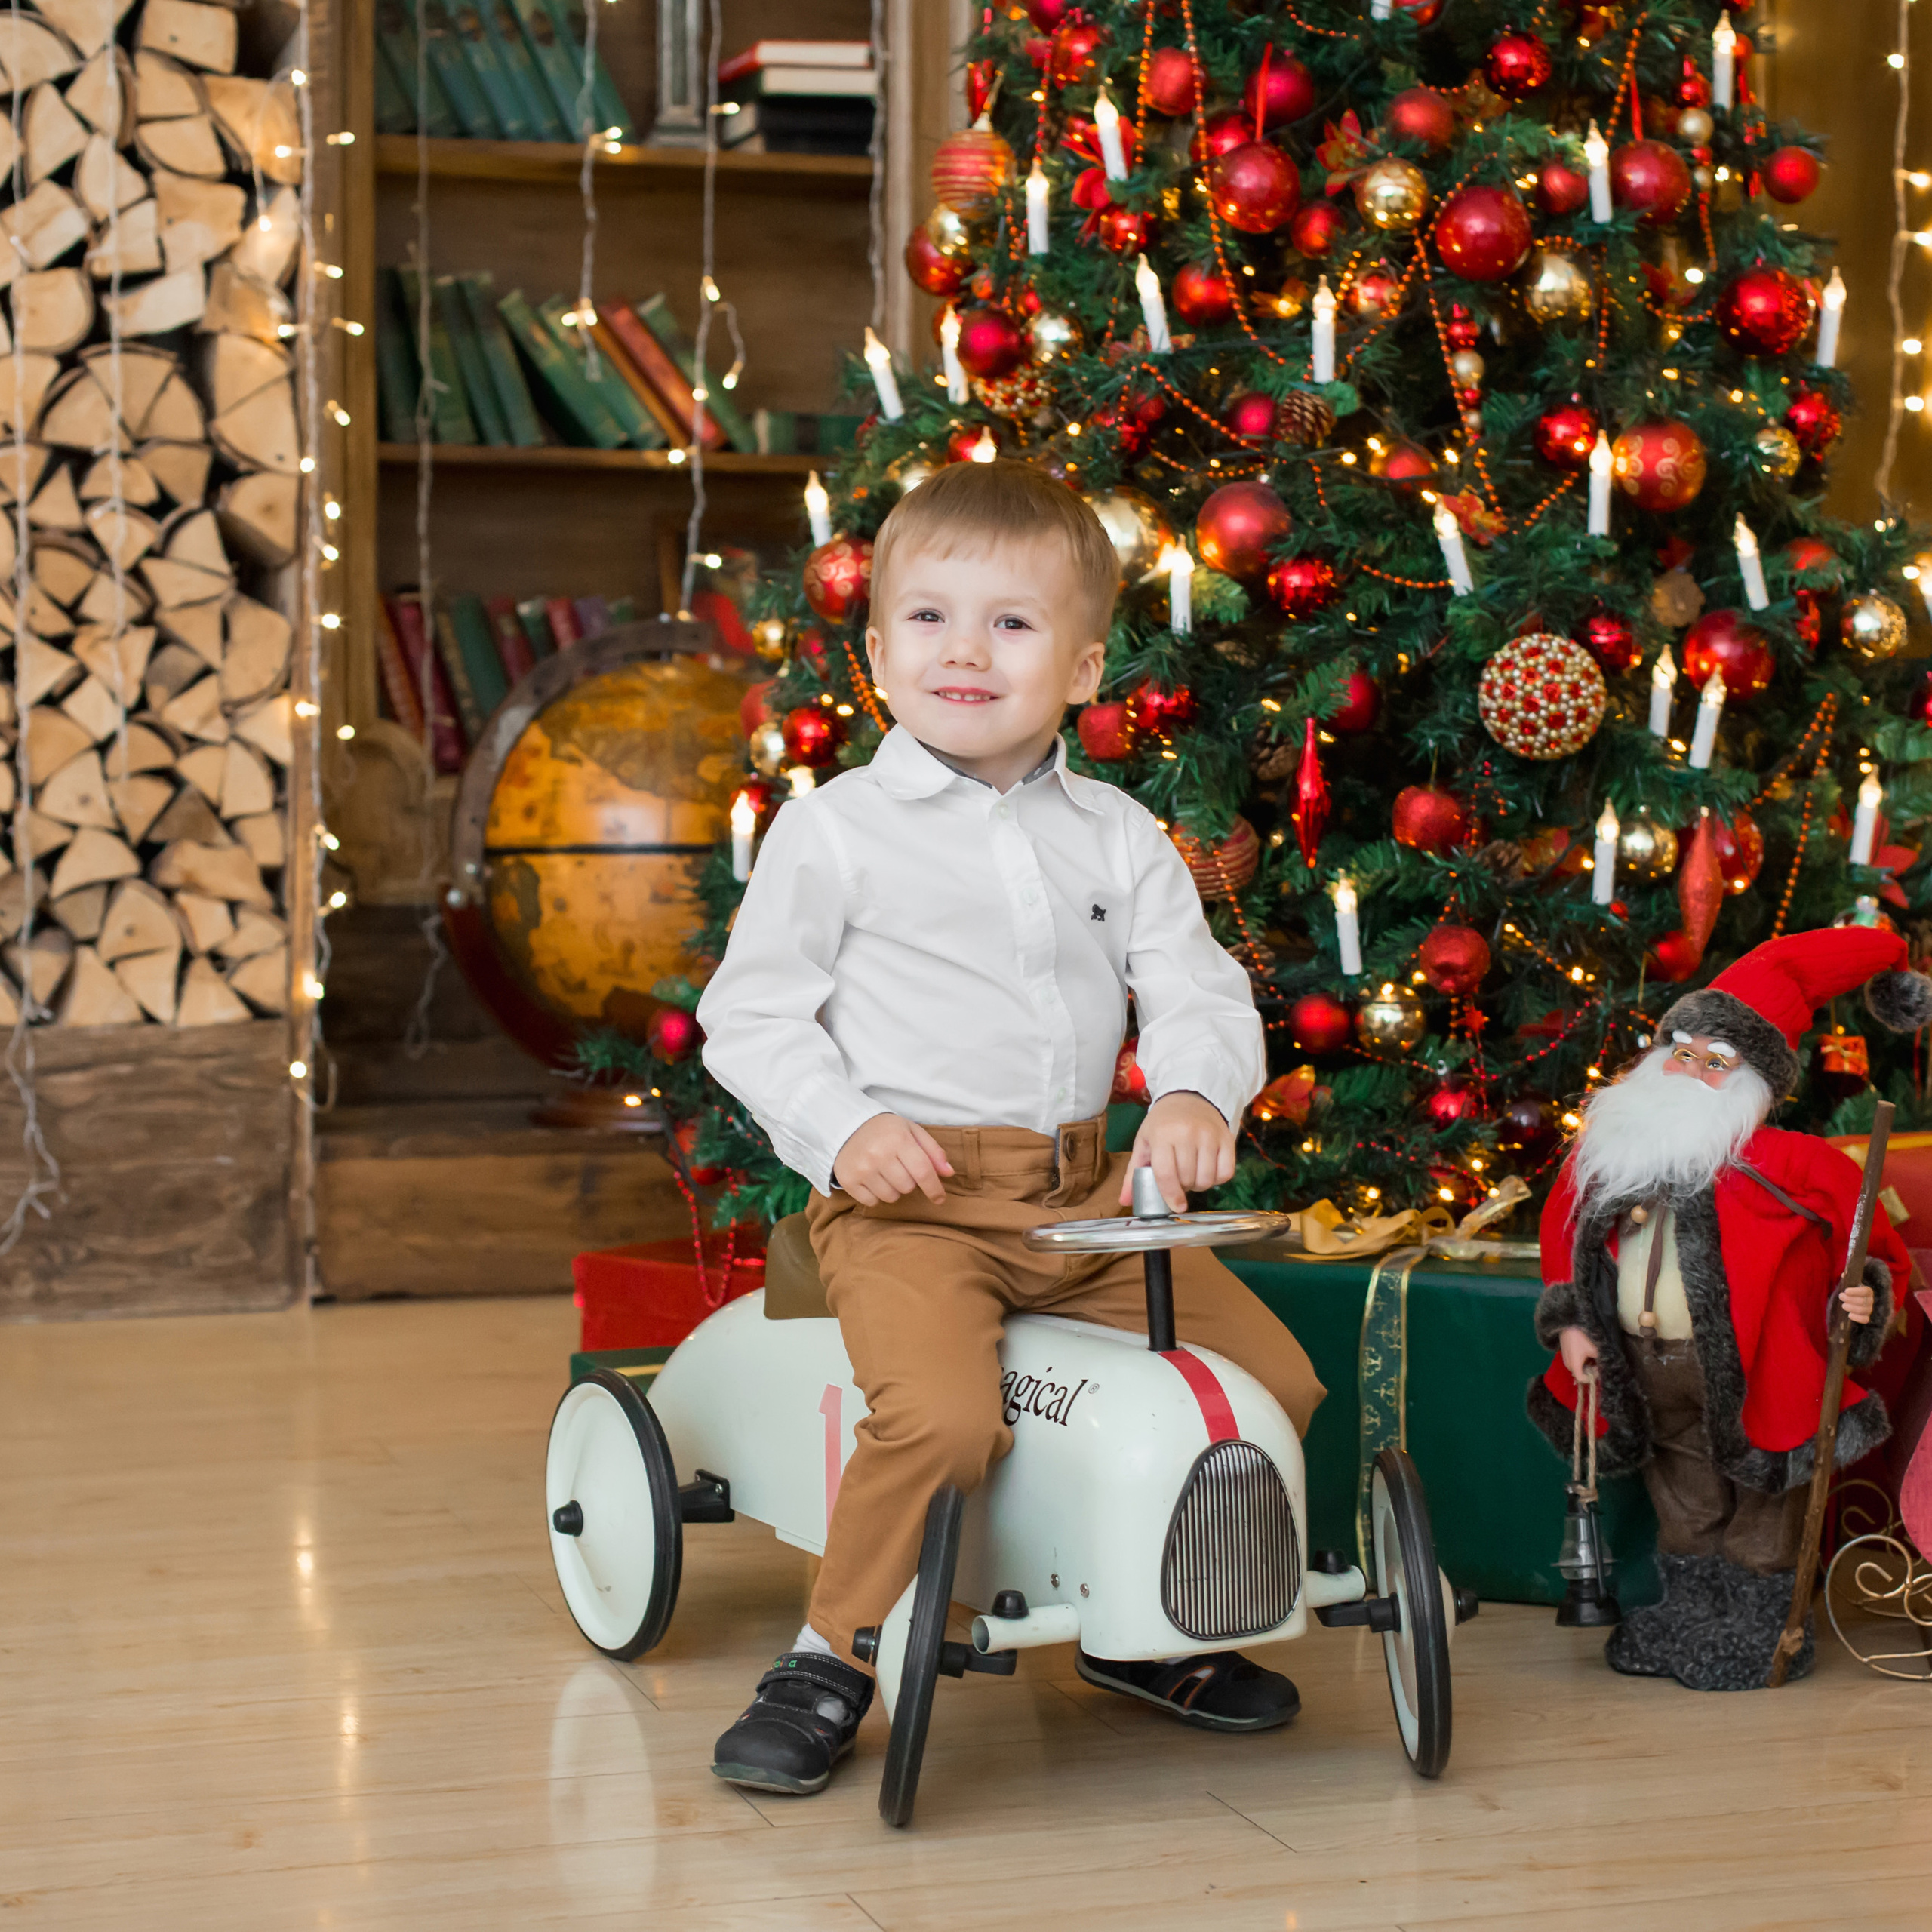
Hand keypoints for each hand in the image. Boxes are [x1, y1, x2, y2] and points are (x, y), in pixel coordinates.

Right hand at [833, 1113, 954, 1206]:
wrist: (847, 1126)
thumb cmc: (886, 1131)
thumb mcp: (912, 1131)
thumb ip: (933, 1151)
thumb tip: (949, 1173)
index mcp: (898, 1139)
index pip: (923, 1171)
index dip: (934, 1188)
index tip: (940, 1198)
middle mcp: (878, 1154)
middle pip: (907, 1187)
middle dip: (909, 1181)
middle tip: (899, 1167)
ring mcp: (861, 1169)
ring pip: (891, 1197)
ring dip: (893, 1189)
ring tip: (885, 1172)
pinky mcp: (848, 1180)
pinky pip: (872, 1202)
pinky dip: (876, 1195)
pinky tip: (872, 1179)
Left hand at [1121, 1091, 1234, 1212]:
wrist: (1189, 1098)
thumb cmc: (1163, 1124)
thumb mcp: (1144, 1142)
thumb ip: (1134, 1172)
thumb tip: (1125, 1201)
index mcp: (1162, 1134)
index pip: (1166, 1174)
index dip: (1170, 1195)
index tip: (1175, 1206)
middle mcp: (1187, 1132)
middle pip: (1188, 1179)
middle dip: (1183, 1187)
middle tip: (1179, 1177)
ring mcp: (1209, 1135)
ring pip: (1207, 1179)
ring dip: (1200, 1184)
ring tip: (1192, 1173)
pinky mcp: (1227, 1138)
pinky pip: (1226, 1173)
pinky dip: (1217, 1179)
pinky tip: (1208, 1169)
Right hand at [1559, 1325, 1598, 1380]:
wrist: (1570, 1321)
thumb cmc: (1582, 1336)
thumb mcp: (1595, 1349)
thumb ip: (1600, 1361)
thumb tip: (1605, 1367)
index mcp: (1574, 1364)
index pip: (1581, 1379)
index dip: (1592, 1377)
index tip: (1598, 1369)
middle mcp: (1567, 1362)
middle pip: (1578, 1373)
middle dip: (1588, 1371)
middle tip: (1597, 1363)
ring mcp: (1564, 1356)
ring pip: (1575, 1366)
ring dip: (1584, 1365)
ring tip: (1592, 1356)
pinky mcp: (1564, 1350)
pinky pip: (1572, 1360)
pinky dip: (1580, 1359)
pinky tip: (1585, 1351)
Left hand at [1841, 1282, 1875, 1325]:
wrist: (1852, 1301)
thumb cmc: (1850, 1291)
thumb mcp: (1849, 1284)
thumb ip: (1847, 1279)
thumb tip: (1844, 1274)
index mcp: (1868, 1291)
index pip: (1865, 1291)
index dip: (1856, 1291)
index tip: (1846, 1291)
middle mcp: (1870, 1300)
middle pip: (1863, 1301)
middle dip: (1850, 1299)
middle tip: (1841, 1296)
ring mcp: (1869, 1309)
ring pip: (1863, 1310)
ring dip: (1852, 1308)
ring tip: (1844, 1305)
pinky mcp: (1866, 1317)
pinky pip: (1865, 1320)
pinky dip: (1857, 1318)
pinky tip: (1849, 1315)